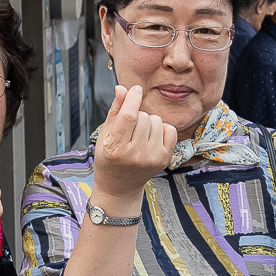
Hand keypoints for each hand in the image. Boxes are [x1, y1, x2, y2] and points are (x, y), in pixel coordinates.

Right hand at [93, 85, 176, 204]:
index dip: (133, 98)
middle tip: (130, 128)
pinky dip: (161, 129)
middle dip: (137, 115)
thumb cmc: (109, 158)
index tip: (136, 89)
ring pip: (157, 121)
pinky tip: (151, 138)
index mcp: (115, 148)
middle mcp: (135, 154)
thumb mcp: (105, 135)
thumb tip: (122, 88)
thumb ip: (115, 110)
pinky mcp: (164, 159)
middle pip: (144, 116)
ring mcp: (152, 158)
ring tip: (139, 134)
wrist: (119, 186)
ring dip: (148, 122)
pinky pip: (169, 129)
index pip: (129, 116)